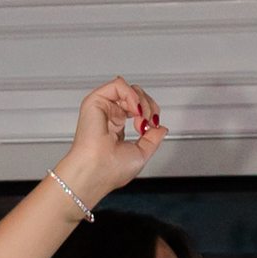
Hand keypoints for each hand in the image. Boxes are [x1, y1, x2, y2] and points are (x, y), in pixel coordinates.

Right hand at [55, 77, 166, 211]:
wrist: (95, 172)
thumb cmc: (110, 171)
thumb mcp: (141, 154)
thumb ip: (153, 139)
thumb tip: (161, 128)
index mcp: (115, 128)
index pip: (137, 108)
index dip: (151, 113)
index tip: (153, 128)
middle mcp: (108, 116)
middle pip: (136, 96)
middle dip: (149, 106)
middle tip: (148, 123)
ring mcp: (102, 107)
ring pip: (129, 89)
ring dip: (143, 102)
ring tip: (141, 118)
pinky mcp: (95, 101)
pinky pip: (119, 85)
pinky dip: (132, 95)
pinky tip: (135, 110)